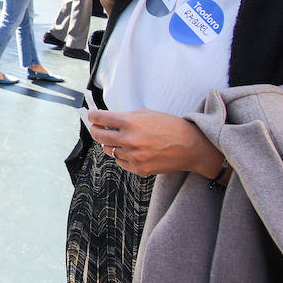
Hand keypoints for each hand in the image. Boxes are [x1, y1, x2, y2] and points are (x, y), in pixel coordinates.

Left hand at [85, 108, 221, 178]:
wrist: (191, 147)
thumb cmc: (171, 127)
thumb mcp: (147, 114)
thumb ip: (125, 117)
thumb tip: (107, 119)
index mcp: (131, 122)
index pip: (100, 118)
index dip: (93, 116)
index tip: (92, 116)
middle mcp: (129, 140)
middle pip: (98, 135)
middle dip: (95, 130)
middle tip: (97, 127)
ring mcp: (133, 156)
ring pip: (109, 150)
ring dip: (111, 143)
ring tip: (119, 139)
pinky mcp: (138, 169)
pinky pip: (120, 161)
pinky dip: (122, 155)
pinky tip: (130, 150)